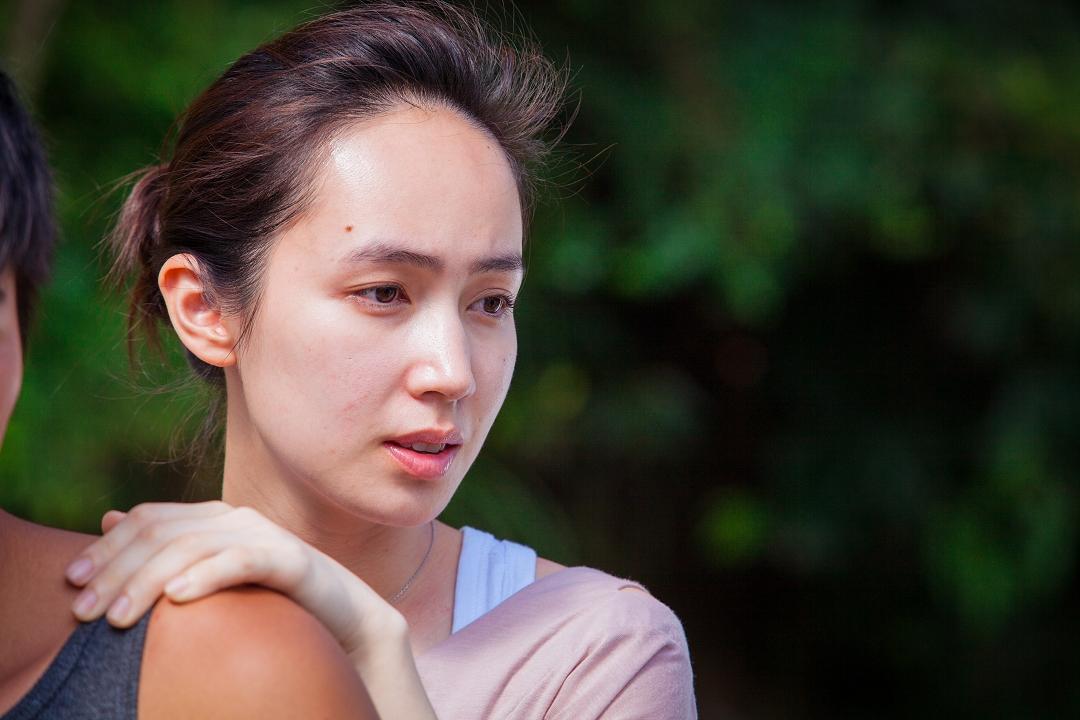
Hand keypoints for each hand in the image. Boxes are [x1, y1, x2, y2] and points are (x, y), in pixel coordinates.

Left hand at [64, 501, 403, 658]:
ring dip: (147, 580)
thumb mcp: (214, 577)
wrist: (345, 618)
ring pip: (193, 546)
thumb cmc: (274, 603)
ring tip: (118, 617)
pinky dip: (207, 575)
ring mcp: (264, 535)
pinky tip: (177, 598)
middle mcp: (236, 518)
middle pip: (162, 532)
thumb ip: (168, 550)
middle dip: (116, 569)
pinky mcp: (291, 559)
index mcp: (214, 518)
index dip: (106, 547)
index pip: (147, 519)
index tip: (71, 581)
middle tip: (84, 609)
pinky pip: (242, 561)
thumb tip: (110, 518)